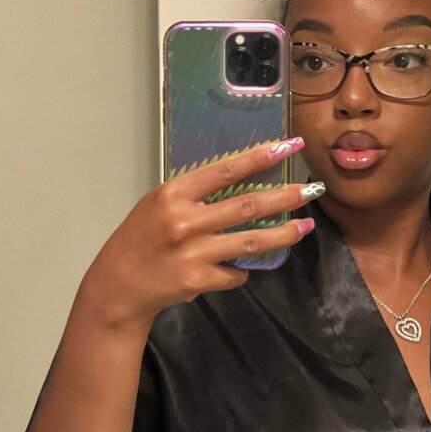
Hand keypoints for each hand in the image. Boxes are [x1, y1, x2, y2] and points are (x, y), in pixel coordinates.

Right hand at [80, 137, 321, 330]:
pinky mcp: (199, 280)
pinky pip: (235, 272)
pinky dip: (243, 269)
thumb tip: (240, 184)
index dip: (259, 158)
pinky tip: (244, 266)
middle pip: (248, 206)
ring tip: (304, 227)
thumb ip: (194, 195)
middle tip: (311, 191)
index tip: (287, 147)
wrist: (119, 284)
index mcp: (174, 195)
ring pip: (252, 241)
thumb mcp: (159, 205)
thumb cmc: (139, 239)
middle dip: (285, 197)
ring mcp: (194, 253)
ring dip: (283, 234)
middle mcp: (185, 222)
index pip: (225, 171)